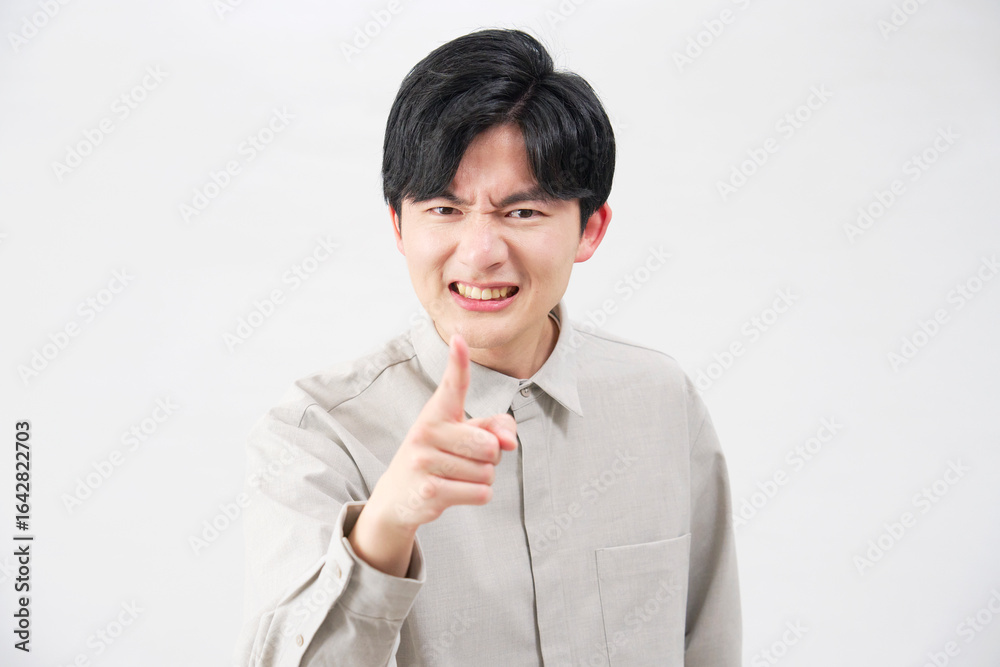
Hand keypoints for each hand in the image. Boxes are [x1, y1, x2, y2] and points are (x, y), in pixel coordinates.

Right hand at [368, 332, 517, 532]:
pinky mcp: (430, 492)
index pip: (452, 385)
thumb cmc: (438, 458)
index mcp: (436, 413)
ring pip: (487, 472)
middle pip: (489, 445)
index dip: (458, 362)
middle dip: (490, 457)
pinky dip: (478, 495)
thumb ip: (494, 428)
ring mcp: (424, 463)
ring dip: (482, 478)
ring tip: (457, 476)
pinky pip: (481, 493)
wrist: (398, 498)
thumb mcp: (461, 436)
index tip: (459, 338)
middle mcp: (426, 433)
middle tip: (466, 459)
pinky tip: (456, 492)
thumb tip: (509, 442)